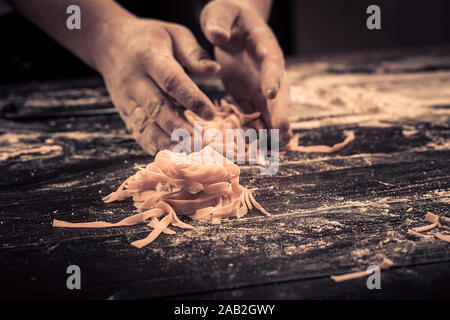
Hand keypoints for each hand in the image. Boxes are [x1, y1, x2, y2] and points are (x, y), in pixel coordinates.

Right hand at [95, 17, 220, 154]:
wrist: (110, 44)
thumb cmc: (151, 38)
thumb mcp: (174, 34)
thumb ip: (194, 53)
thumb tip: (215, 70)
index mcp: (150, 58)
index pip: (172, 81)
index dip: (191, 99)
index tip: (211, 114)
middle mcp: (135, 82)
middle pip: (158, 109)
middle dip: (181, 129)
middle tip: (205, 142)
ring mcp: (127, 101)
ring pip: (147, 127)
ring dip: (169, 143)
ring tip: (192, 153)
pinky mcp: (126, 114)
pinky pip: (139, 135)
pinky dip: (156, 148)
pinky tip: (174, 156)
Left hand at [200, 0, 291, 143]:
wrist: (233, 26)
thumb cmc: (227, 16)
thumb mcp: (220, 13)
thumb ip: (219, 22)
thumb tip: (217, 35)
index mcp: (263, 45)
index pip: (270, 61)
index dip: (272, 76)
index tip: (272, 92)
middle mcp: (267, 69)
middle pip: (279, 91)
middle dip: (280, 112)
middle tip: (282, 132)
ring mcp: (259, 84)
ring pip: (270, 108)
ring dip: (273, 127)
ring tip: (276, 148)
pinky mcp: (249, 94)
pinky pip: (254, 113)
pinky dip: (256, 130)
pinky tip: (258, 148)